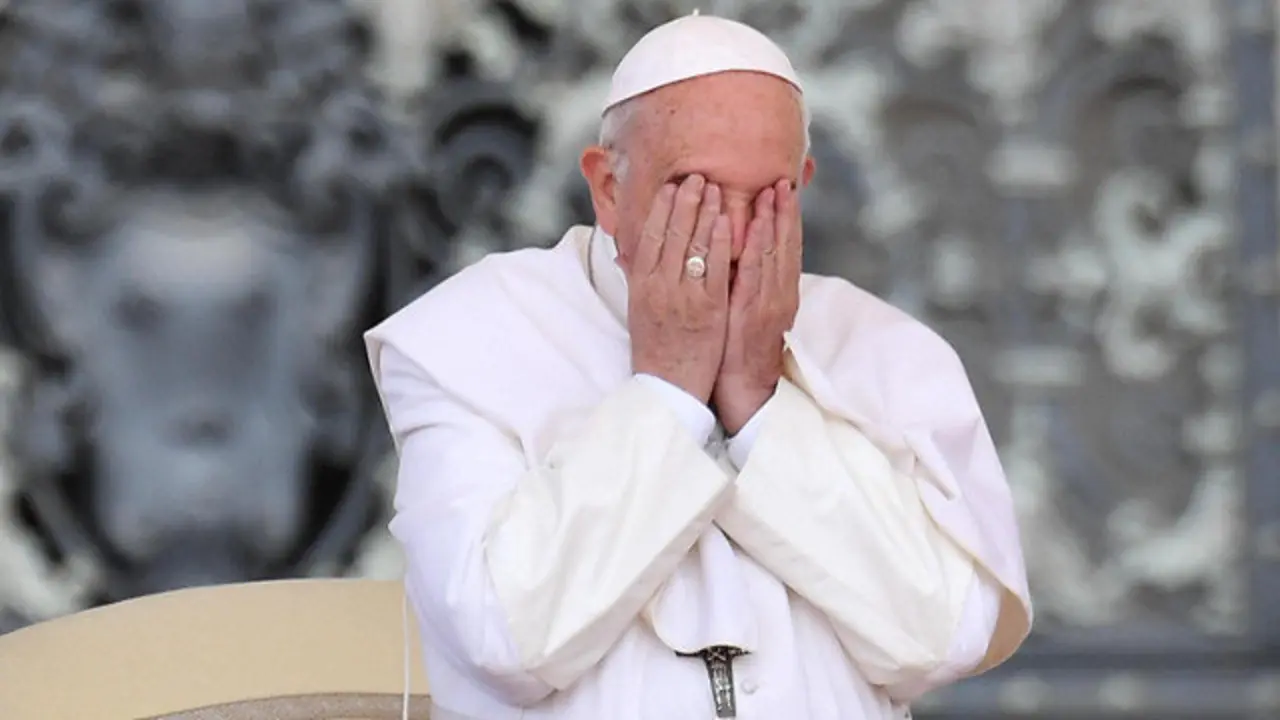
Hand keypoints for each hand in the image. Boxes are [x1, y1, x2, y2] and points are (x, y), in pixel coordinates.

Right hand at [627, 174, 732, 403]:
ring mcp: (682, 297)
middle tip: (695, 175)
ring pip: (691, 245)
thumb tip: (636, 253)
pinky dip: (718, 242)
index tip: (670, 186)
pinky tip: (726, 220)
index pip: (648, 237)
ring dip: (702, 212)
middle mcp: (658, 287)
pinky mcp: (707, 309)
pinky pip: (713, 268)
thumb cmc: (657, 349)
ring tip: (712, 187)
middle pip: (670, 234)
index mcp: (641, 286)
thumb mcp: (641, 310)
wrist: (668, 387)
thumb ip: (642, 280)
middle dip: (683, 201)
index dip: (660, 208)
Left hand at [713, 179, 801, 433]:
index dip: (787, 217)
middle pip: (785, 245)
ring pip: (772, 255)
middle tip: (782, 180)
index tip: (784, 188)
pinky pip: (752, 277)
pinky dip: (753, 251)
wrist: (745, 389)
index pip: (787, 247)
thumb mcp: (752, 310)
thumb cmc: (742, 348)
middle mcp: (779, 295)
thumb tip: (745, 250)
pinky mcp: (750, 315)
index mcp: (781, 292)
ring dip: (773, 222)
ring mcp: (767, 304)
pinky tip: (750, 229)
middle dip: (784, 211)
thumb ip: (753, 282)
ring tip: (771, 193)